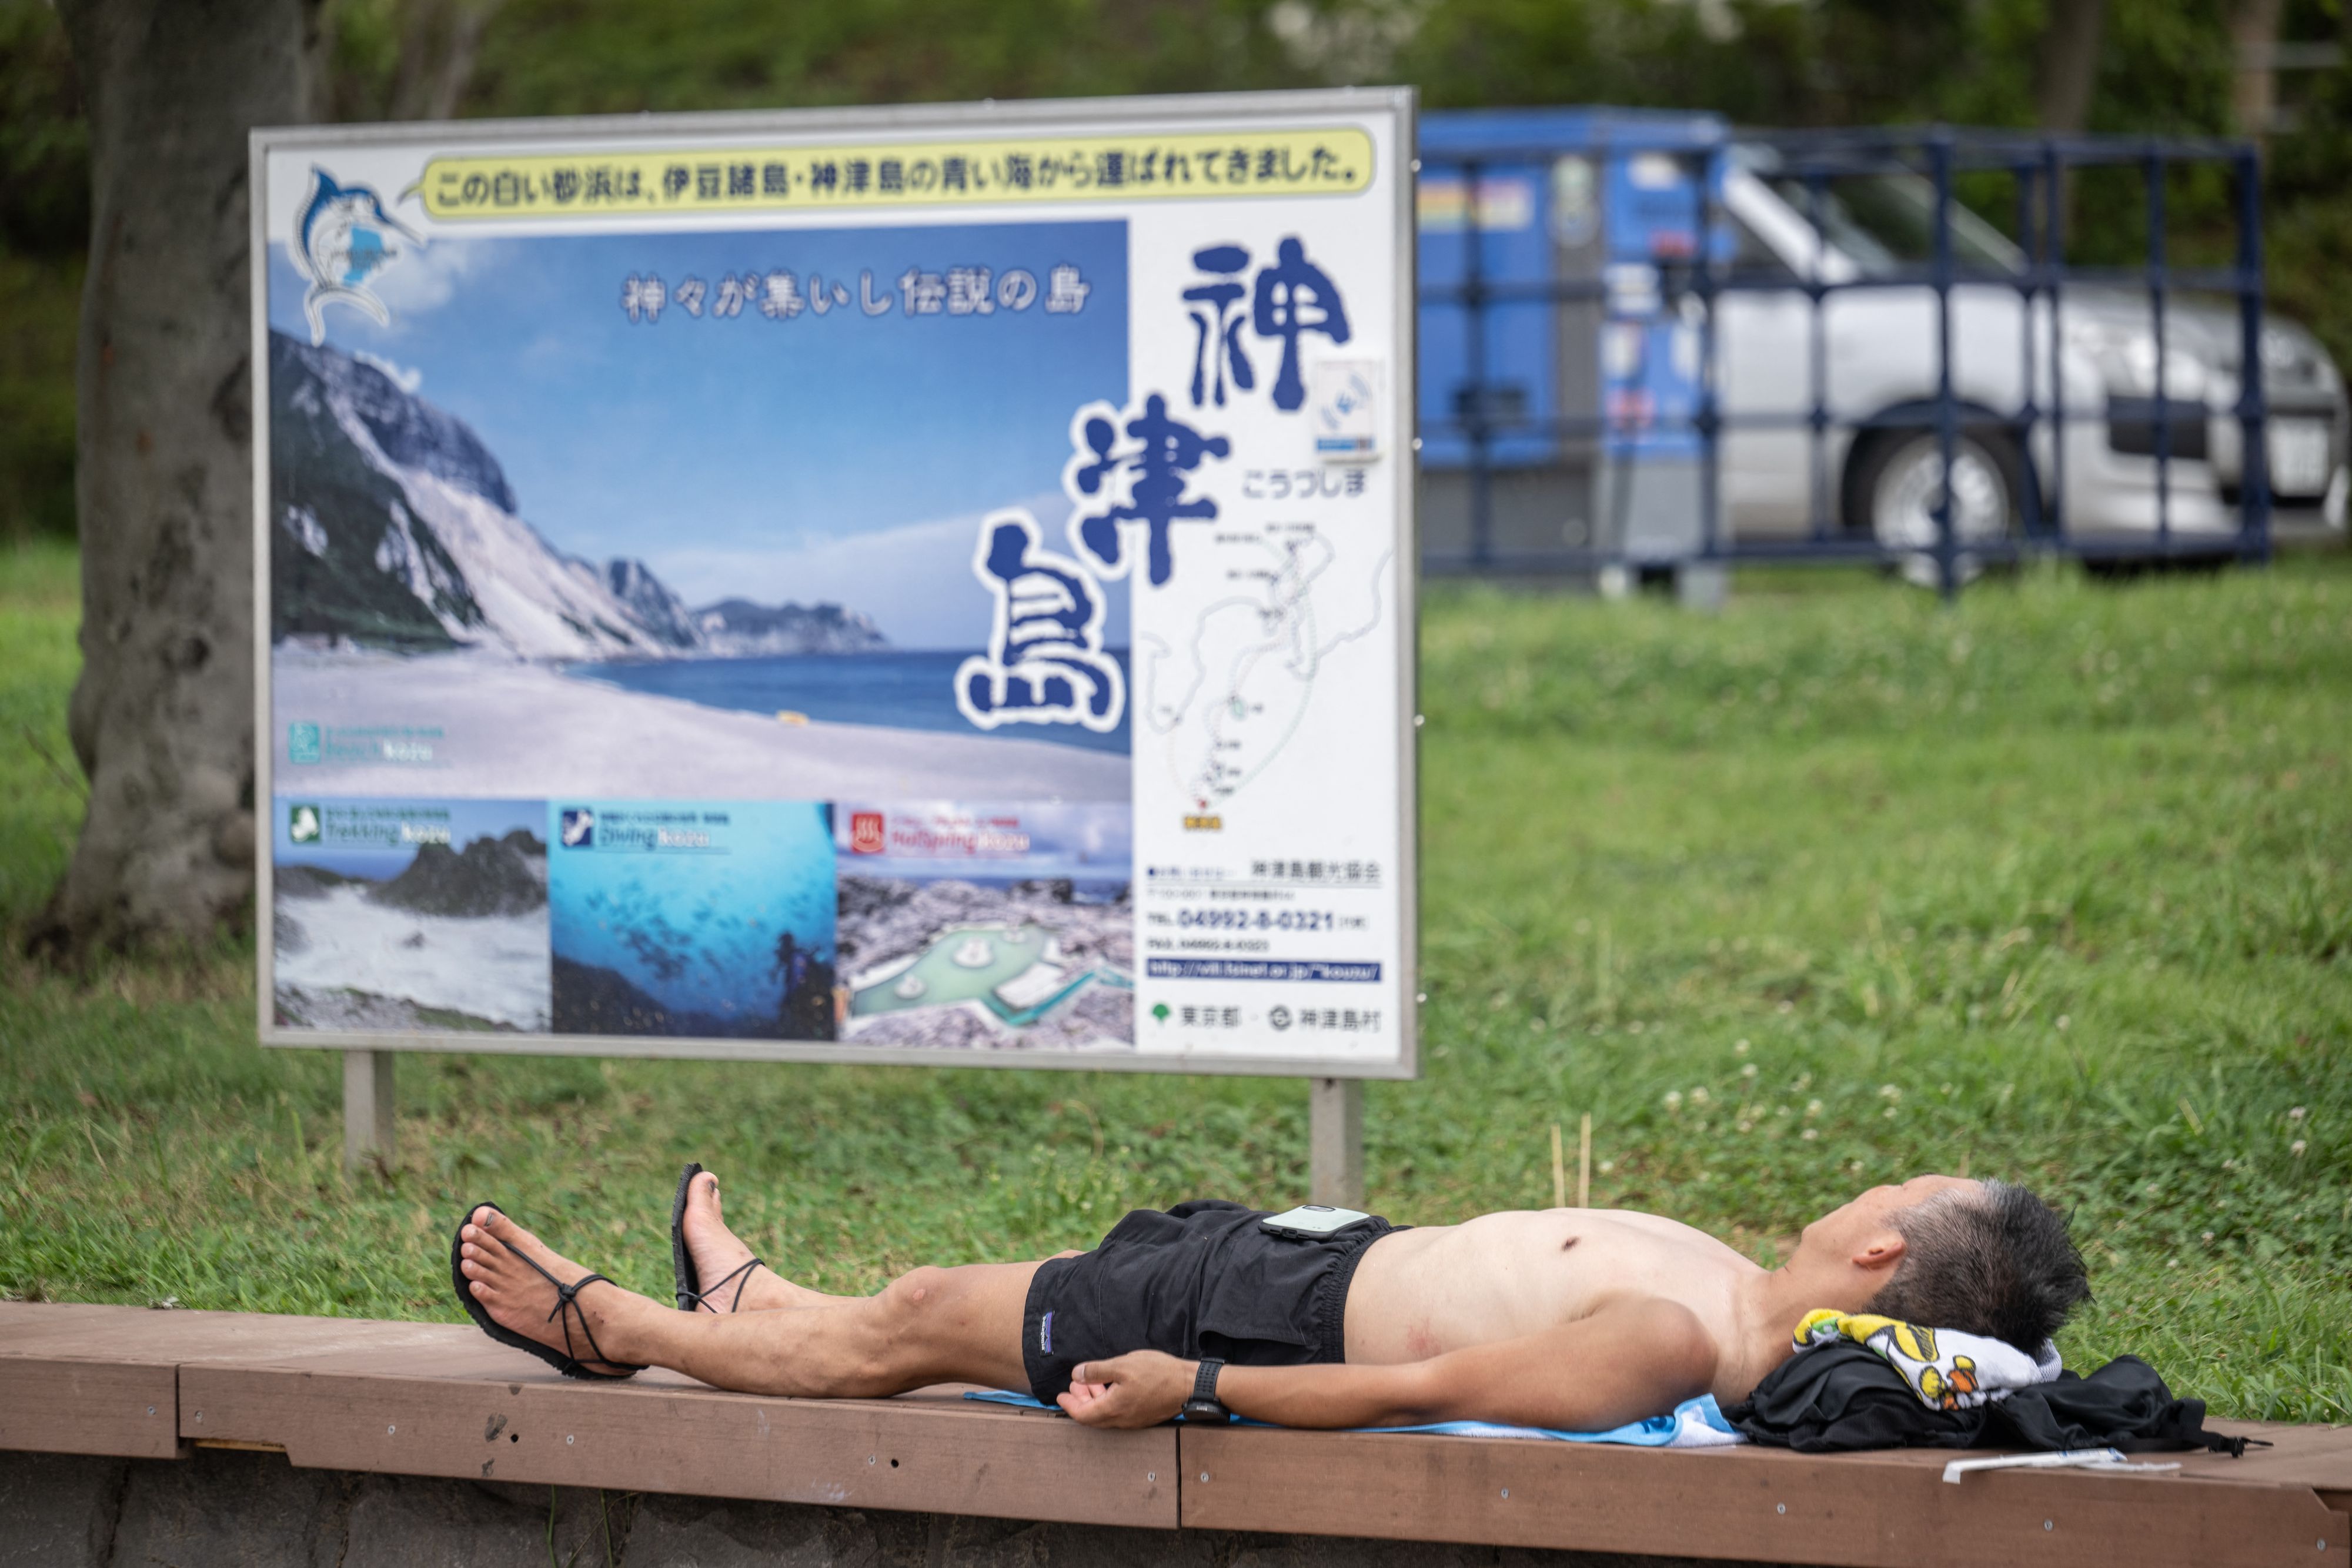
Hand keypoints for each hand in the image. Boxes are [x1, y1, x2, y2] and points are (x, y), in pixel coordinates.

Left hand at [1055, 1350, 1192, 1428]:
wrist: (1189, 1385)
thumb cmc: (1158, 1373)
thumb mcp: (1123, 1365)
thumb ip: (1097, 1371)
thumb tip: (1076, 1375)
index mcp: (1113, 1409)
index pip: (1082, 1415)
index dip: (1069, 1404)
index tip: (1061, 1395)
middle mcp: (1122, 1420)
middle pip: (1092, 1417)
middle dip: (1080, 1401)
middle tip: (1074, 1386)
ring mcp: (1133, 1421)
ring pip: (1105, 1415)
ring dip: (1094, 1400)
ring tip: (1091, 1383)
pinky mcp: (1143, 1417)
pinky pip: (1118, 1414)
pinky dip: (1108, 1402)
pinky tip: (1111, 1387)